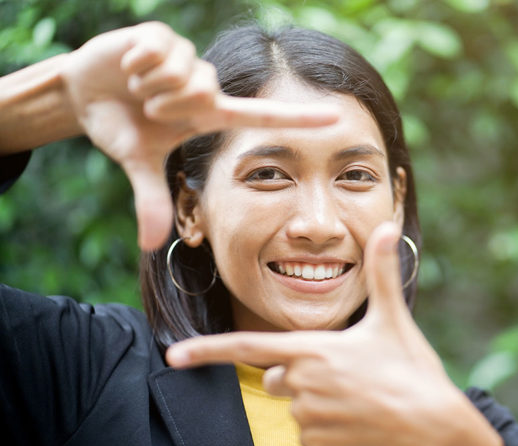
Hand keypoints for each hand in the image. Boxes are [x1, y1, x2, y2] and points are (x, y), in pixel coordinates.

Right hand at [62, 22, 337, 249]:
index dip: (300, 119)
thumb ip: (152, 201)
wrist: (84, 93)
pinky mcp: (163, 34)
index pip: (264, 116)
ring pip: (182, 73)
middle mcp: (207, 85)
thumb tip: (150, 245)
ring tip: (138, 86)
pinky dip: (136, 62)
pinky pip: (158, 50)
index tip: (338, 120)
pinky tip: (130, 64)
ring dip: (150, 85)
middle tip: (147, 106)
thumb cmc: (121, 127)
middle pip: (204, 92)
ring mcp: (188, 57)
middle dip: (166, 104)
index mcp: (211, 115)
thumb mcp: (138, 163)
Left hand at [166, 222, 505, 445]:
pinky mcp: (316, 443)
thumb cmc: (412, 370)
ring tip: (358, 394)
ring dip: (314, 398)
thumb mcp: (393, 319)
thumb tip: (388, 226)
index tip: (174, 356)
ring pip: (292, 402)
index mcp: (313, 349)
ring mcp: (307, 417)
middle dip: (295, 371)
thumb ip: (382, 272)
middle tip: (344, 370)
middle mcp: (302, 384)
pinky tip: (356, 417)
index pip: (247, 348)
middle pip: (276, 374)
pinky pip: (305, 430)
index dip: (206, 351)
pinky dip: (325, 423)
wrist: (432, 427)